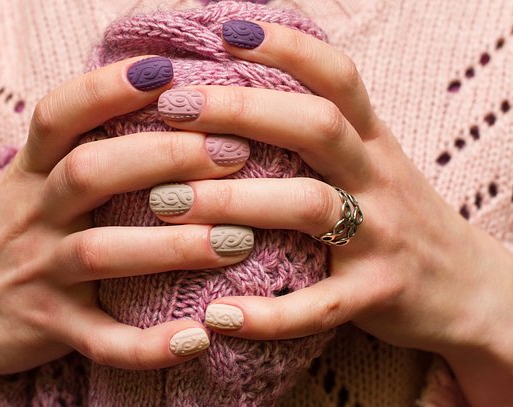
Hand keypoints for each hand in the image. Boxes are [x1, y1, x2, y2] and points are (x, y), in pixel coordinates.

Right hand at [0, 56, 250, 405]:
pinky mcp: (50, 330)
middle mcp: (32, 216)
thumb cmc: (7, 237)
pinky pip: (102, 341)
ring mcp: (39, 275)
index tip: (165, 74)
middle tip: (234, 154)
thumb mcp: (26, 184)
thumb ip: (74, 149)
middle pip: (90, 173)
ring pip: (101, 253)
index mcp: (29, 174)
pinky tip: (199, 337)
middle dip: (164, 158)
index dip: (107, 89)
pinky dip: (149, 345)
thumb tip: (156, 103)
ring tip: (237, 240)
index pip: (60, 116)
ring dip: (173, 246)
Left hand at [154, 22, 512, 405]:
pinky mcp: (376, 297)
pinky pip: (317, 308)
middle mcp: (378, 179)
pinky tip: (216, 315)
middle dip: (240, 112)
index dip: (287, 47)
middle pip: (315, 127)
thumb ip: (322, 134)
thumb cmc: (398, 218)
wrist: (469, 289)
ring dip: (233, 201)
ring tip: (165, 202)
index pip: (336, 78)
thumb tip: (242, 98)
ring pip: (309, 206)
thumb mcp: (371, 163)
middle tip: (171, 109)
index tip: (226, 33)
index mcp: (373, 142)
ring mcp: (381, 238)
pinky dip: (266, 314)